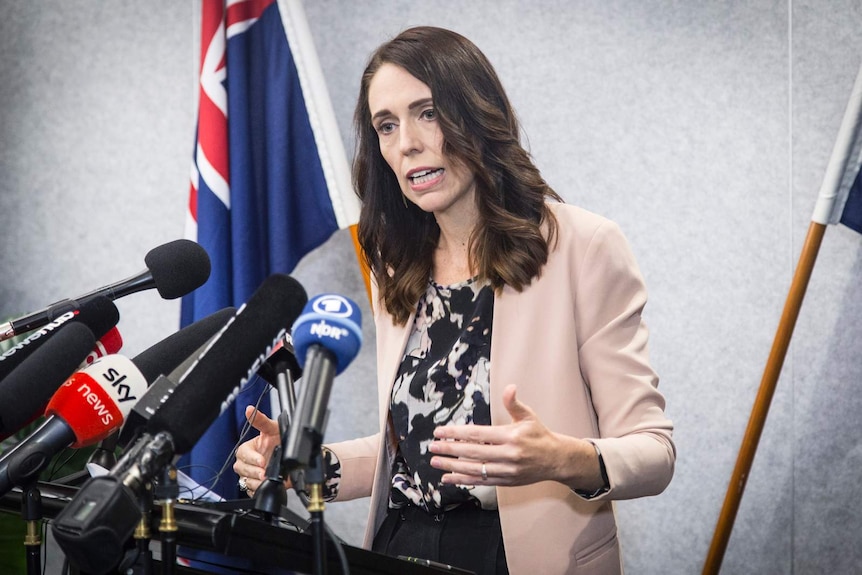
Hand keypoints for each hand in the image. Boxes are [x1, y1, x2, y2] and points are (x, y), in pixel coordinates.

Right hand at [233, 405, 279, 496]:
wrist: (294, 457)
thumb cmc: (281, 440)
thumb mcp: (273, 428)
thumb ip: (261, 420)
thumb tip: (250, 409)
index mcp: (249, 448)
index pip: (242, 454)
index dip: (251, 458)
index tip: (261, 460)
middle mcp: (248, 462)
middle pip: (241, 468)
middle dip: (253, 471)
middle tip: (264, 472)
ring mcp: (251, 474)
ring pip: (245, 481)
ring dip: (255, 481)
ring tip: (267, 478)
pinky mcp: (255, 485)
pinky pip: (251, 490)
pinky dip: (258, 489)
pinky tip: (266, 484)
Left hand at [428, 384, 602, 490]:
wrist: (556, 460)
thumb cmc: (539, 435)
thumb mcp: (529, 416)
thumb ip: (514, 403)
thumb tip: (510, 387)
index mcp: (510, 436)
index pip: (477, 434)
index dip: (457, 433)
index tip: (440, 432)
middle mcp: (507, 455)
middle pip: (472, 453)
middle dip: (449, 450)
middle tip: (432, 447)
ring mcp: (506, 470)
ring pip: (474, 469)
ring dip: (452, 466)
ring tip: (436, 462)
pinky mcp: (505, 481)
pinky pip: (481, 481)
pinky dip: (463, 480)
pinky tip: (448, 478)